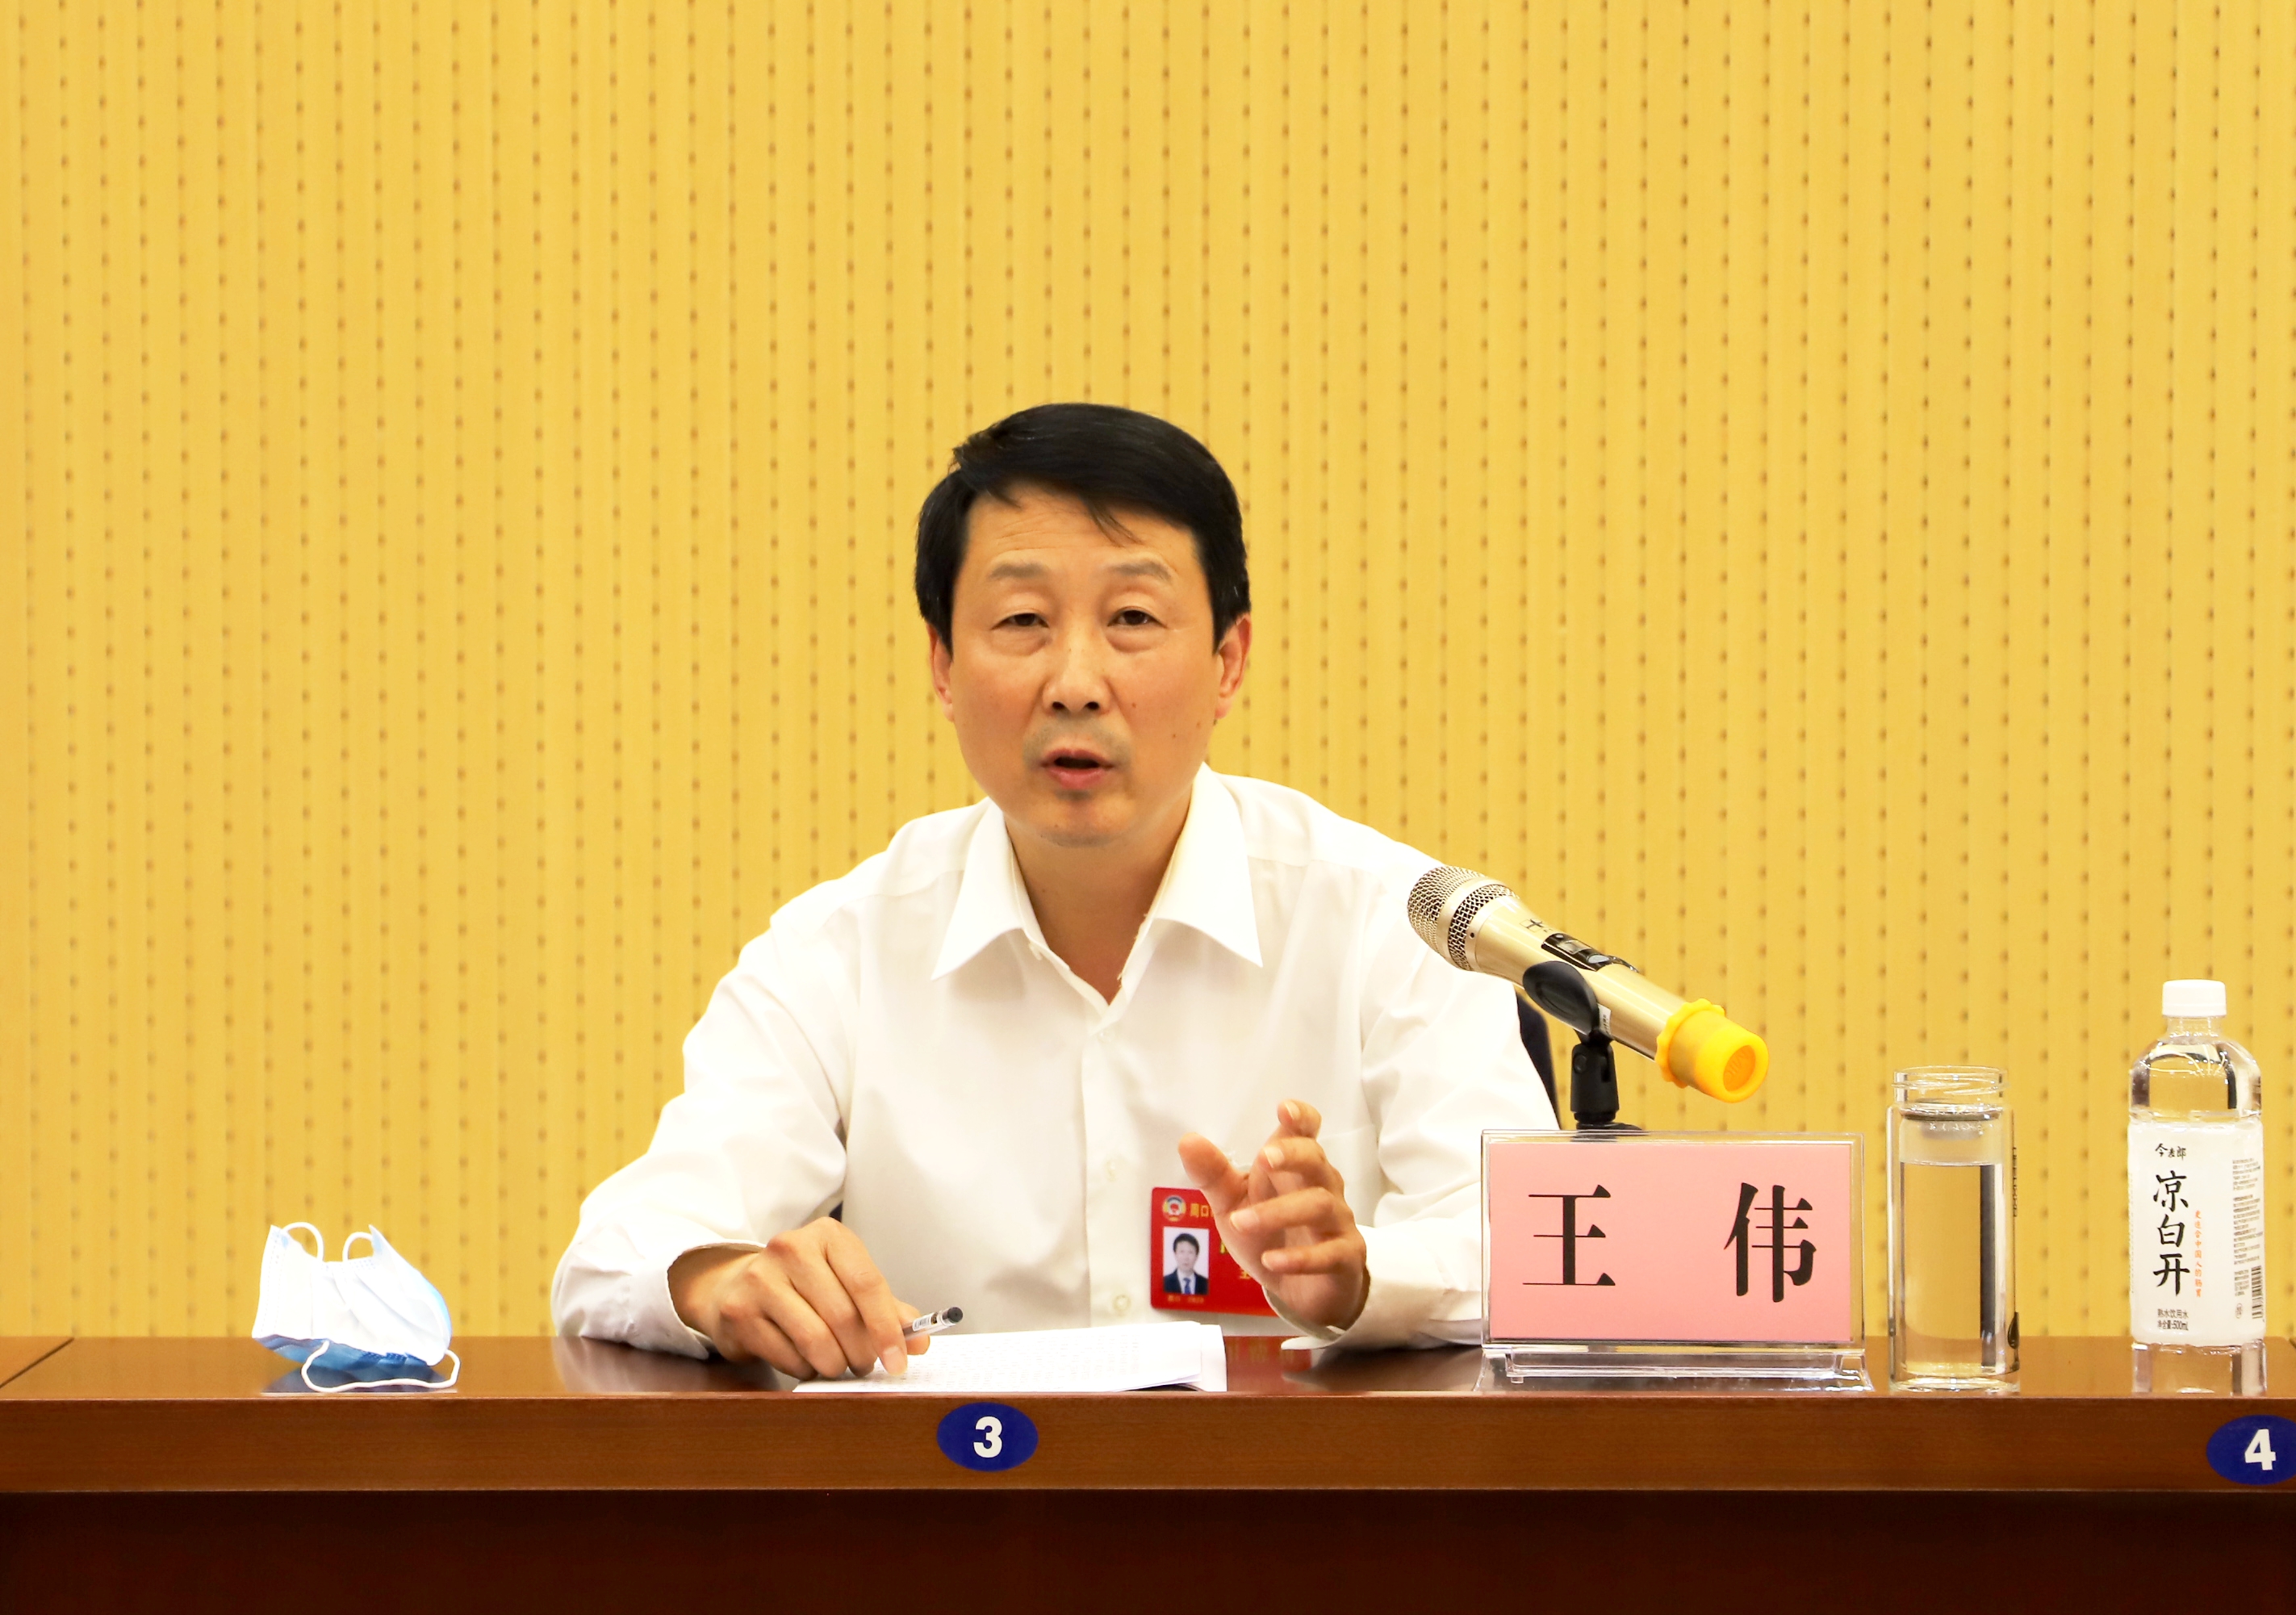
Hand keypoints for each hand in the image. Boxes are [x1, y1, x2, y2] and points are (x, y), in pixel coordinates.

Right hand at [668, 1219, 930, 1380]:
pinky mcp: (740, 1310)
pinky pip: (787, 1355)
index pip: (867, 1283)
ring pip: (816, 1339)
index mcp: (828, 1235)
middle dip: (861, 1352)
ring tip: (838, 1366)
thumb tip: (920, 1342)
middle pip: (843, 1315)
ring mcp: (761, 1277)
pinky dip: (805, 1368)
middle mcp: (791, 1248)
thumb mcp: (845, 1284)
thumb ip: (885, 1309)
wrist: (736, 1287)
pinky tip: (806, 1361)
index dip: (888, 1328)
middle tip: (865, 1366)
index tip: (900, 1361)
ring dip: (835, 1364)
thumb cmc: (803, 1287)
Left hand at [1177, 1100, 1368, 1332]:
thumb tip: (1187, 1140)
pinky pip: (1330, 1253)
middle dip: (1292, 1155)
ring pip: (1319, 1205)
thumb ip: (1214, 1175)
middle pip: (1316, 1160)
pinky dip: (1300, 1258)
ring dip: (1279, 1212)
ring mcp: (1338, 1221)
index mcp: (1295, 1167)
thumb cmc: (1270, 1234)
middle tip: (1264, 1159)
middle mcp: (1322, 1186)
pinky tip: (1271, 1262)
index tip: (1284, 1110)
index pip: (1306, 1132)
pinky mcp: (1345, 1256)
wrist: (1302, 1289)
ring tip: (1241, 1223)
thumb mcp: (1235, 1204)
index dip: (1301, 1118)